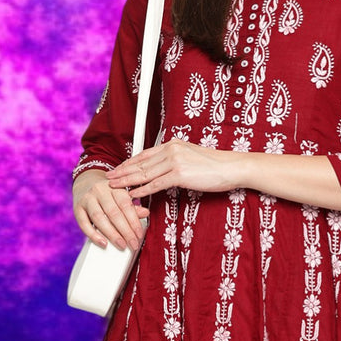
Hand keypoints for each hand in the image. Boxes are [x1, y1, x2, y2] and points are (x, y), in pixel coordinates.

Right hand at [73, 167, 148, 251]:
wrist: (86, 181)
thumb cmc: (108, 192)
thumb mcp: (121, 194)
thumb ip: (132, 205)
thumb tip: (145, 213)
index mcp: (114, 187)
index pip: (125, 205)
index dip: (134, 221)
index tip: (139, 235)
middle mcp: (99, 191)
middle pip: (113, 213)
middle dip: (125, 231)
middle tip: (133, 244)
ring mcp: (87, 199)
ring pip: (99, 218)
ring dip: (111, 234)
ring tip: (121, 245)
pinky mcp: (77, 208)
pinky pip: (84, 223)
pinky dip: (93, 235)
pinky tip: (103, 243)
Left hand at [107, 140, 238, 197]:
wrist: (231, 167)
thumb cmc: (215, 166)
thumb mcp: (191, 157)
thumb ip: (176, 161)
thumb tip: (165, 171)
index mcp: (172, 144)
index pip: (144, 154)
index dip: (128, 163)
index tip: (118, 169)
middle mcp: (171, 150)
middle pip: (140, 163)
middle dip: (122, 172)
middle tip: (109, 178)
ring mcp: (174, 161)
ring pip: (144, 174)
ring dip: (127, 182)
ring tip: (114, 187)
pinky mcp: (179, 174)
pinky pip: (155, 184)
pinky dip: (142, 191)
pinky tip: (133, 195)